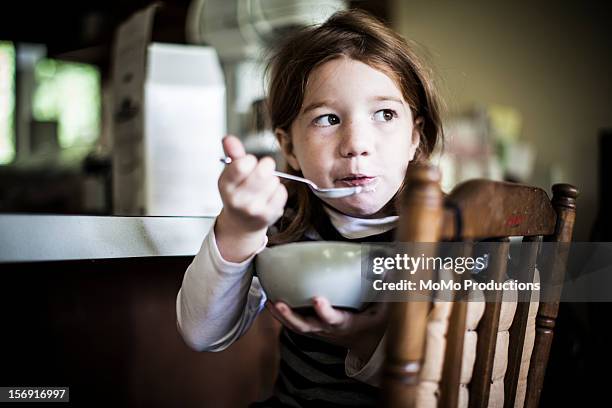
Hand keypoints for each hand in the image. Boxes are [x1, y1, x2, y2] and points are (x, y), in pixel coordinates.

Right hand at [215, 135, 287, 261]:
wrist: (241, 223)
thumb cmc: (238, 193)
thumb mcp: (231, 174)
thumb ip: (233, 154)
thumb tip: (229, 139)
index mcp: (225, 185)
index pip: (242, 165)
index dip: (250, 160)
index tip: (248, 163)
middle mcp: (237, 199)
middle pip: (262, 172)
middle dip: (266, 166)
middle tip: (262, 171)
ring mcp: (253, 209)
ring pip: (274, 180)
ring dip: (272, 180)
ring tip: (263, 187)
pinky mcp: (268, 215)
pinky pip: (282, 192)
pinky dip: (278, 190)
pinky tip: (270, 195)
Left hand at [266, 297, 387, 361]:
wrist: (364, 344)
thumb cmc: (373, 323)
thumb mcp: (384, 312)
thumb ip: (386, 292)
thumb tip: (389, 269)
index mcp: (345, 324)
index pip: (334, 320)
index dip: (325, 312)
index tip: (318, 299)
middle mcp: (328, 329)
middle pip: (305, 327)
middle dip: (291, 317)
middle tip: (278, 303)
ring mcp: (317, 329)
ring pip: (296, 326)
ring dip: (281, 316)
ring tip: (269, 302)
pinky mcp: (311, 326)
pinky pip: (294, 323)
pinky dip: (281, 315)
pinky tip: (269, 301)